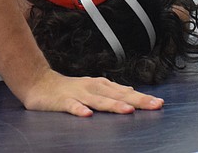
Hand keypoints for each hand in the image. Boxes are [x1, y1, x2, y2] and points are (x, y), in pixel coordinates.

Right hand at [21, 69, 163, 116]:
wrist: (38, 82)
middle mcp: (93, 87)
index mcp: (101, 85)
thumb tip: (131, 90)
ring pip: (98, 100)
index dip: (143, 98)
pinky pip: (71, 106)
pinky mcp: (62, 101)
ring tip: (127, 110)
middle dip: (136, 100)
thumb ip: (111, 90)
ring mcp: (78, 94)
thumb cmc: (68, 88)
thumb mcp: (93, 87)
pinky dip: (79, 110)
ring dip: (113, 105)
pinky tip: (87, 115)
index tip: (159, 103)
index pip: (126, 92)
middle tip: (154, 106)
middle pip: (117, 95)